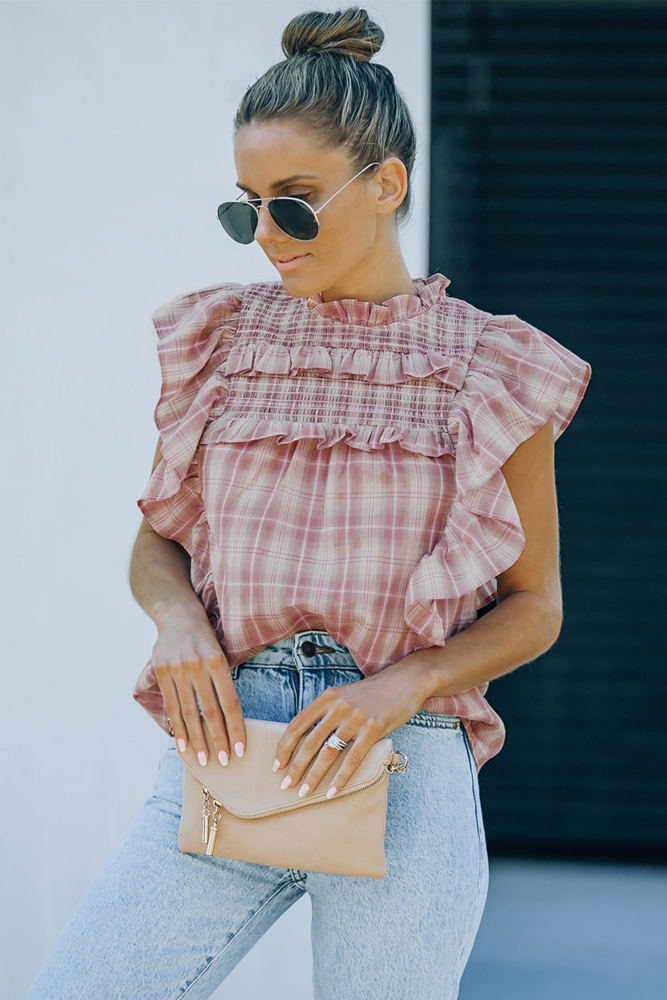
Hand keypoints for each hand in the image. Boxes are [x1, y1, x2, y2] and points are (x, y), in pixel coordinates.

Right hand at [152, 600, 245, 767]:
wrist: (177, 615)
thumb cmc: (205, 639)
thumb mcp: (221, 653)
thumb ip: (223, 681)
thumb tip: (232, 718)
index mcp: (218, 662)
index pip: (230, 703)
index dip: (236, 728)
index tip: (240, 750)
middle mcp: (198, 667)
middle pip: (210, 712)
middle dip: (218, 740)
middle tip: (223, 762)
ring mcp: (178, 670)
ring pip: (189, 713)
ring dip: (197, 740)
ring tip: (204, 759)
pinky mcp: (162, 673)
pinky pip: (171, 706)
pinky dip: (178, 727)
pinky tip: (183, 745)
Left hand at [272, 660, 428, 797]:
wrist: (405, 681)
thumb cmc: (373, 693)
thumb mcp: (345, 695)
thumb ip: (327, 712)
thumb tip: (307, 739)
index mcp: (327, 697)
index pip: (298, 724)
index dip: (285, 746)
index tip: (277, 764)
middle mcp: (338, 706)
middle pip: (310, 742)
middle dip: (295, 767)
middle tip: (285, 785)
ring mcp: (356, 718)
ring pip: (328, 753)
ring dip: (314, 776)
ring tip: (304, 793)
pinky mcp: (373, 729)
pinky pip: (352, 759)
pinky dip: (340, 778)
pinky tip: (332, 791)